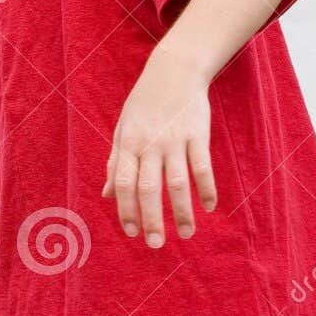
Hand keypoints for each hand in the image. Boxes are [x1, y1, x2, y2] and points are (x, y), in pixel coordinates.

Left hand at [102, 57, 217, 246]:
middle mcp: (150, 145)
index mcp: (128, 145)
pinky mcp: (198, 134)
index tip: (130, 232)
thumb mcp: (122, 130)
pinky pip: (203, 166)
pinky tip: (209, 206)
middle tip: (156, 244)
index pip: (124, 184)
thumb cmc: (143, 105)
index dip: (126, 209)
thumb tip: (106, 195)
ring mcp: (175, 140)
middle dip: (152, 219)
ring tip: (186, 234)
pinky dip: (207, 188)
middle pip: (150, 188)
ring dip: (182, 211)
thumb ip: (116, 163)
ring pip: (178, 182)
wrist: (172, 71)